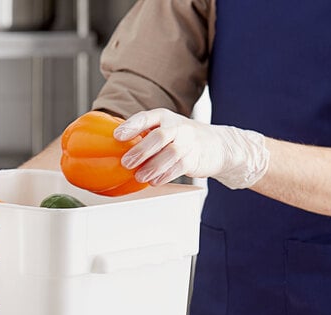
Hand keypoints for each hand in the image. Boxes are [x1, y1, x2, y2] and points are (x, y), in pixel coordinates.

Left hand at [114, 108, 269, 188]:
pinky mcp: (194, 158)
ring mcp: (188, 143)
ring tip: (140, 176)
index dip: (131, 126)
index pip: (146, 118)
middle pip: (159, 136)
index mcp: (164, 117)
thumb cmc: (181, 139)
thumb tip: (114, 150)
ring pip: (170, 153)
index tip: (118, 136)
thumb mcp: (164, 130)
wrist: (216, 145)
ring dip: (153, 166)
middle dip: (141, 150)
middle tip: (126, 162)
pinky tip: (154, 181)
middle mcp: (177, 127)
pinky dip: (165, 176)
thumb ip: (144, 136)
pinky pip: (179, 167)